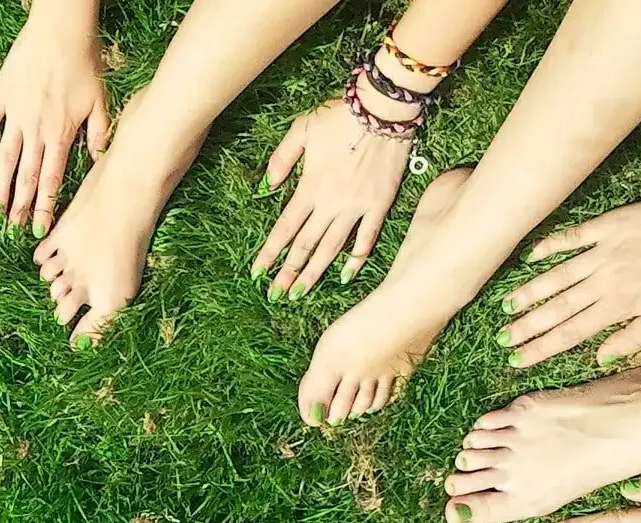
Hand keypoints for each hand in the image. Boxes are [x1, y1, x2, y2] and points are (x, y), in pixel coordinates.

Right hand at [0, 17, 109, 236]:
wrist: (61, 29)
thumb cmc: (86, 63)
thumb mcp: (101, 101)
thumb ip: (100, 135)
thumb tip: (99, 163)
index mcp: (61, 134)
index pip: (52, 180)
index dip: (45, 207)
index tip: (39, 229)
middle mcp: (36, 130)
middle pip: (27, 176)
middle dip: (20, 207)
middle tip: (12, 231)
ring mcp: (16, 114)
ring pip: (5, 159)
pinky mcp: (1, 97)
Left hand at [252, 94, 410, 298]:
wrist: (382, 108)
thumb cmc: (339, 116)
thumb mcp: (301, 129)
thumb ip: (281, 160)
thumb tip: (266, 187)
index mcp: (308, 188)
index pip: (283, 229)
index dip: (269, 253)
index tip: (257, 274)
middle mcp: (330, 204)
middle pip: (304, 246)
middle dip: (288, 273)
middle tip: (276, 295)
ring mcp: (356, 207)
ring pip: (331, 249)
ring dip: (314, 273)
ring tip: (300, 294)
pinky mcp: (379, 205)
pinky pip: (367, 238)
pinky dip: (356, 259)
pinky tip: (344, 276)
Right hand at [501, 187, 640, 367]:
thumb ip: (632, 339)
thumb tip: (600, 358)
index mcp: (620, 305)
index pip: (571, 333)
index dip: (541, 348)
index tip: (518, 361)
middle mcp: (606, 279)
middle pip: (557, 308)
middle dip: (526, 326)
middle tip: (502, 338)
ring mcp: (604, 250)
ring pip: (558, 275)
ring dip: (530, 292)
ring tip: (506, 306)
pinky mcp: (609, 225)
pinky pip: (573, 236)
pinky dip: (550, 245)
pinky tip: (531, 257)